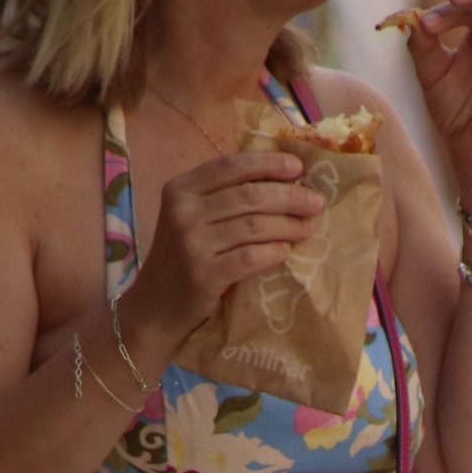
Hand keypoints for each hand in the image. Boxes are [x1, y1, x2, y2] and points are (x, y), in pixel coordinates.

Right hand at [125, 150, 325, 354]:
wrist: (156, 308)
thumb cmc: (181, 258)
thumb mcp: (190, 218)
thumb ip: (220, 196)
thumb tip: (280, 178)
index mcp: (180, 189)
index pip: (231, 166)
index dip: (268, 164)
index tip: (298, 168)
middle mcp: (183, 212)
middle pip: (248, 195)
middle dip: (289, 197)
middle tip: (315, 202)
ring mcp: (191, 244)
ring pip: (254, 226)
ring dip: (288, 225)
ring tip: (307, 228)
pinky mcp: (203, 274)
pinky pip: (250, 257)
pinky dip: (273, 252)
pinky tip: (286, 251)